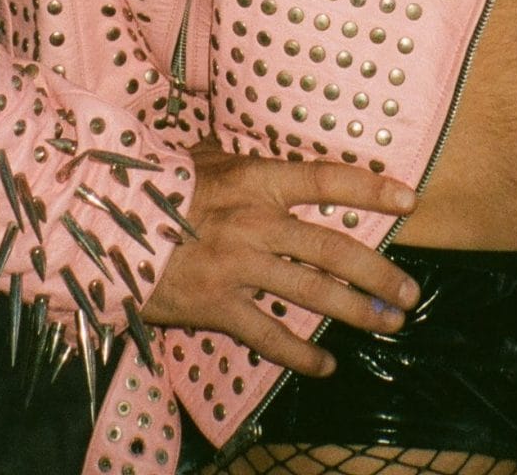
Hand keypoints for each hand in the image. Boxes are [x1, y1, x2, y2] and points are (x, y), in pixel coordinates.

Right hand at [141, 143, 421, 374]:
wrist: (107, 227)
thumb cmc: (159, 186)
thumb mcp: (202, 159)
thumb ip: (237, 160)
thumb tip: (253, 150)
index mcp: (256, 180)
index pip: (327, 178)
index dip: (371, 189)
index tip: (409, 201)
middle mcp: (256, 222)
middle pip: (332, 248)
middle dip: (378, 272)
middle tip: (409, 292)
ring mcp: (239, 266)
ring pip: (312, 293)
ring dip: (357, 312)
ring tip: (388, 325)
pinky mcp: (218, 306)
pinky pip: (269, 335)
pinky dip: (301, 355)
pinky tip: (326, 366)